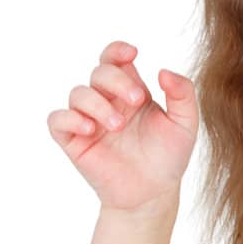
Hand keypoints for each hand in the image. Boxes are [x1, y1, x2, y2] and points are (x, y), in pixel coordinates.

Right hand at [47, 40, 199, 214]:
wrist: (154, 193)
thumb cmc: (169, 157)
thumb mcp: (185, 124)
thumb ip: (182, 94)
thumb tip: (163, 71)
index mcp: (131, 92)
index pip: (115, 60)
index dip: (117, 50)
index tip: (132, 53)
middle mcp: (108, 102)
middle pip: (99, 72)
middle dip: (116, 80)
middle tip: (136, 100)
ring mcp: (88, 120)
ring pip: (77, 93)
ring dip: (97, 103)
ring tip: (117, 125)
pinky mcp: (74, 141)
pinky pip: (57, 120)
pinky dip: (70, 119)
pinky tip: (90, 129)